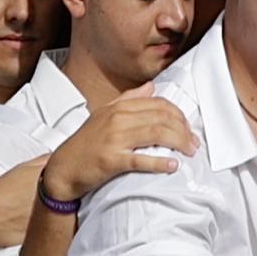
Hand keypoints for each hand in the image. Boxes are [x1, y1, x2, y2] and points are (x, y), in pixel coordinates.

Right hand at [43, 94, 194, 208]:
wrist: (62, 168)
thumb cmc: (85, 144)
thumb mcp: (104, 115)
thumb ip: (128, 99)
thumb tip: (151, 87)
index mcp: (118, 107)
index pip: (159, 104)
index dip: (179, 115)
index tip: (188, 129)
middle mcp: (117, 119)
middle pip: (162, 118)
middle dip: (184, 130)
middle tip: (193, 143)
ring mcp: (114, 139)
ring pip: (157, 134)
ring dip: (179, 143)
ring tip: (189, 152)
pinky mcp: (111, 160)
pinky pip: (141, 159)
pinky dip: (160, 162)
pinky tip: (172, 165)